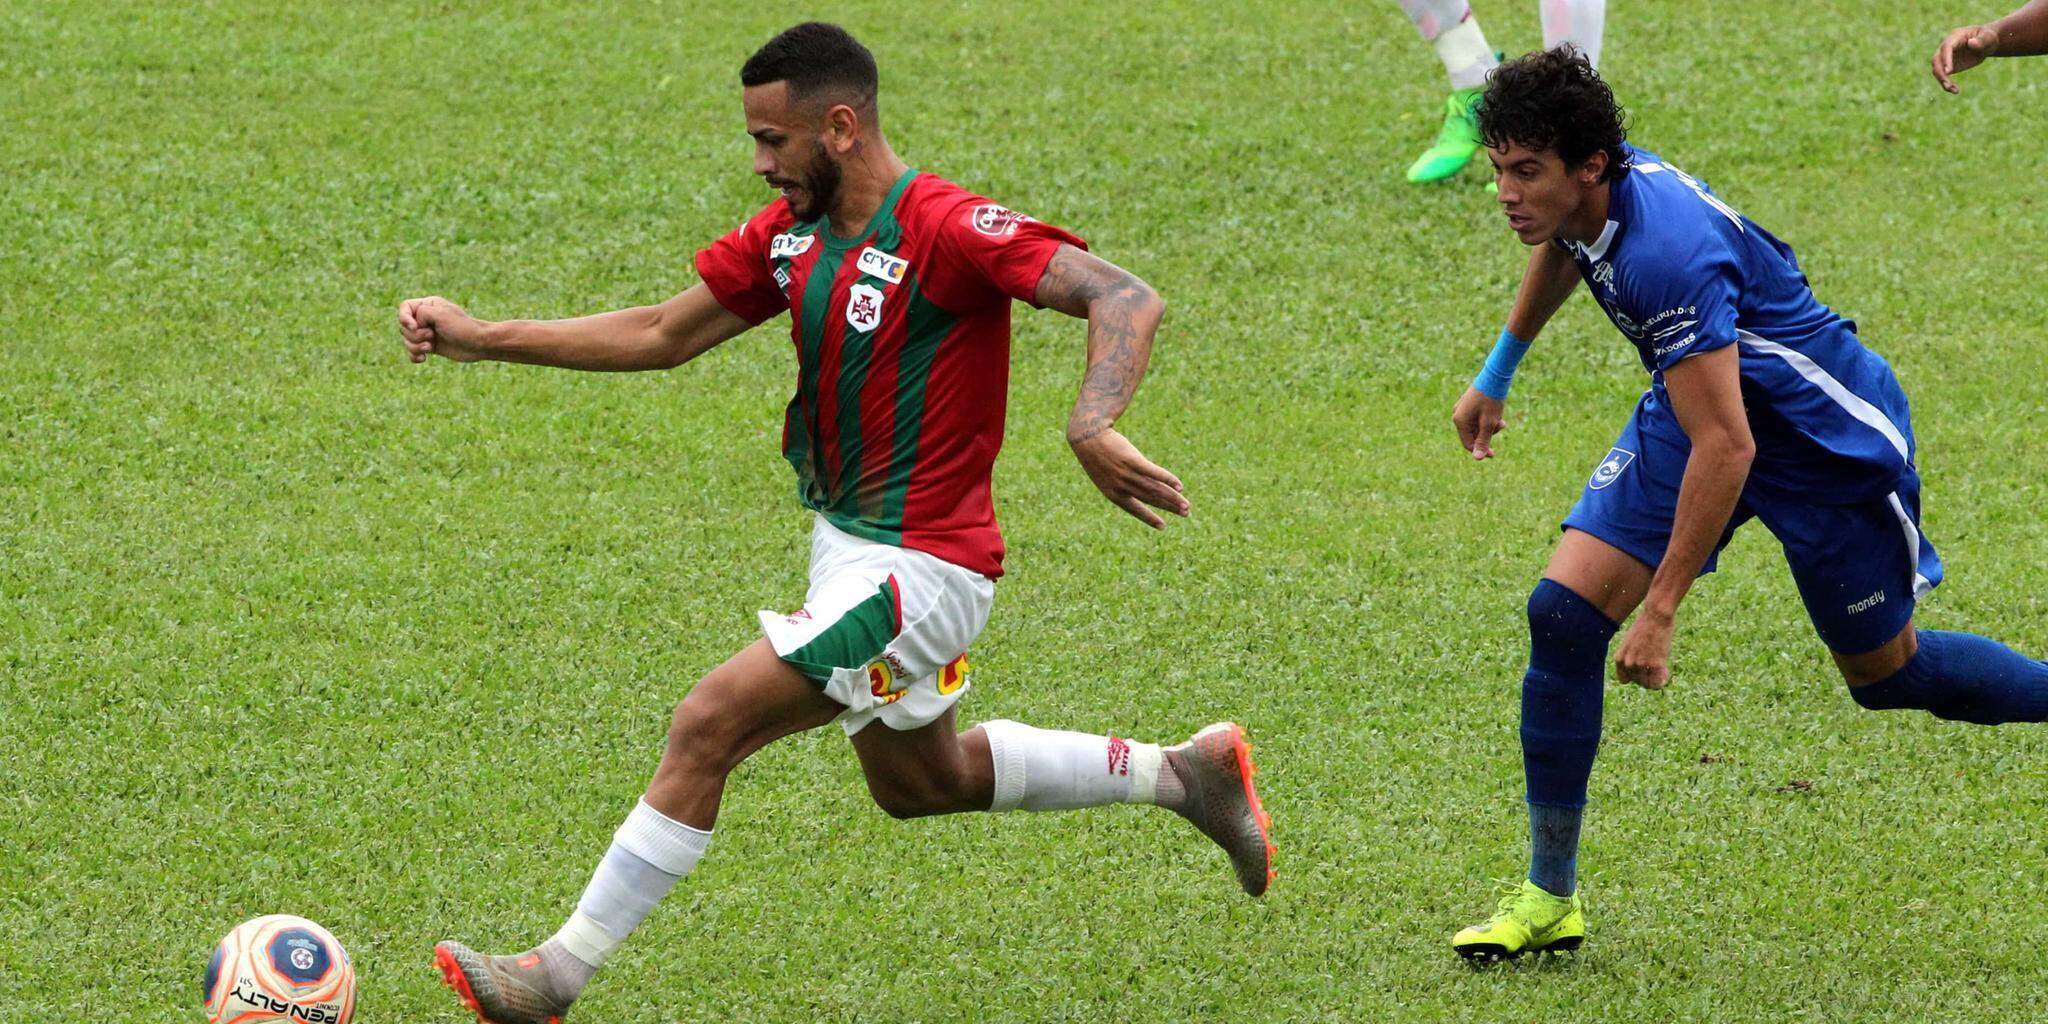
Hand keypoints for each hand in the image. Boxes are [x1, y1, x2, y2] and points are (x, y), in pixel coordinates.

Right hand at [398, 296, 488, 362]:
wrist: (479, 344)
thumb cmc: (462, 327)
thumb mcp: (440, 314)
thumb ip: (421, 313)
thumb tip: (413, 325)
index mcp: (428, 305)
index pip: (404, 307)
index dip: (404, 318)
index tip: (414, 326)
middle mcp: (426, 318)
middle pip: (404, 327)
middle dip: (414, 335)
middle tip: (431, 336)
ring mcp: (427, 333)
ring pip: (407, 341)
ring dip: (415, 346)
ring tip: (429, 347)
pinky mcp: (430, 347)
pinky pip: (412, 352)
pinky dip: (415, 356)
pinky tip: (423, 358)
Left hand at [1069, 428, 1188, 528]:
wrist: (1087, 437)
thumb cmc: (1096, 455)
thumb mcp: (1106, 474)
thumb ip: (1122, 483)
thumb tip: (1141, 487)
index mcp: (1112, 494)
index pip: (1135, 510)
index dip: (1150, 518)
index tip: (1163, 526)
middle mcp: (1121, 486)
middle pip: (1150, 499)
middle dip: (1169, 507)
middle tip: (1185, 513)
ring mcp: (1126, 474)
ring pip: (1154, 489)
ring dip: (1172, 498)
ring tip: (1186, 505)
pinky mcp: (1132, 460)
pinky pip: (1153, 472)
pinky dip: (1168, 479)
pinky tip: (1179, 486)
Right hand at [1451, 386, 1506, 459]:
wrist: (1494, 376)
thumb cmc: (1491, 400)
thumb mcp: (1489, 423)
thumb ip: (1483, 441)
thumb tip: (1478, 458)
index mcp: (1459, 421)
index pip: (1468, 443)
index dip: (1481, 450)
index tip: (1494, 453)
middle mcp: (1458, 415)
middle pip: (1472, 434)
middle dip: (1487, 434)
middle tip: (1501, 425)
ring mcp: (1462, 409)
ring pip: (1476, 426)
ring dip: (1489, 426)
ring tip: (1501, 419)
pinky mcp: (1468, 404)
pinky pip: (1476, 417)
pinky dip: (1487, 419)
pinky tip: (1497, 414)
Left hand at [1614, 609, 1673, 689]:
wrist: (1656, 616)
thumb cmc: (1645, 627)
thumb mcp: (1630, 643)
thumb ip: (1631, 657)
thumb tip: (1637, 672)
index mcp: (1619, 658)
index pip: (1624, 680)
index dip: (1634, 677)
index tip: (1642, 671)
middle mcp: (1628, 663)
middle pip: (1638, 682)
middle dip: (1647, 677)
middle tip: (1655, 668)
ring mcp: (1641, 664)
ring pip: (1648, 684)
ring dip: (1655, 678)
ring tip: (1661, 668)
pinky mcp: (1656, 664)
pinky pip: (1659, 682)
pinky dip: (1664, 678)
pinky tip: (1666, 670)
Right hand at [1932, 25, 1998, 92]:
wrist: (1985, 44)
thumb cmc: (1988, 38)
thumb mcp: (1988, 38)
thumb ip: (1981, 40)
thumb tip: (1971, 43)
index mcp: (1955, 36)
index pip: (1947, 47)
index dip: (1946, 59)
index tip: (1949, 71)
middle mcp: (1946, 47)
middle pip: (1936, 60)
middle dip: (1940, 73)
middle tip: (1948, 84)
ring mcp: (1945, 57)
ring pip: (1937, 70)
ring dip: (1942, 81)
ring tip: (1954, 90)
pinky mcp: (1947, 67)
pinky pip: (1943, 76)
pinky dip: (1947, 84)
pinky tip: (1956, 91)